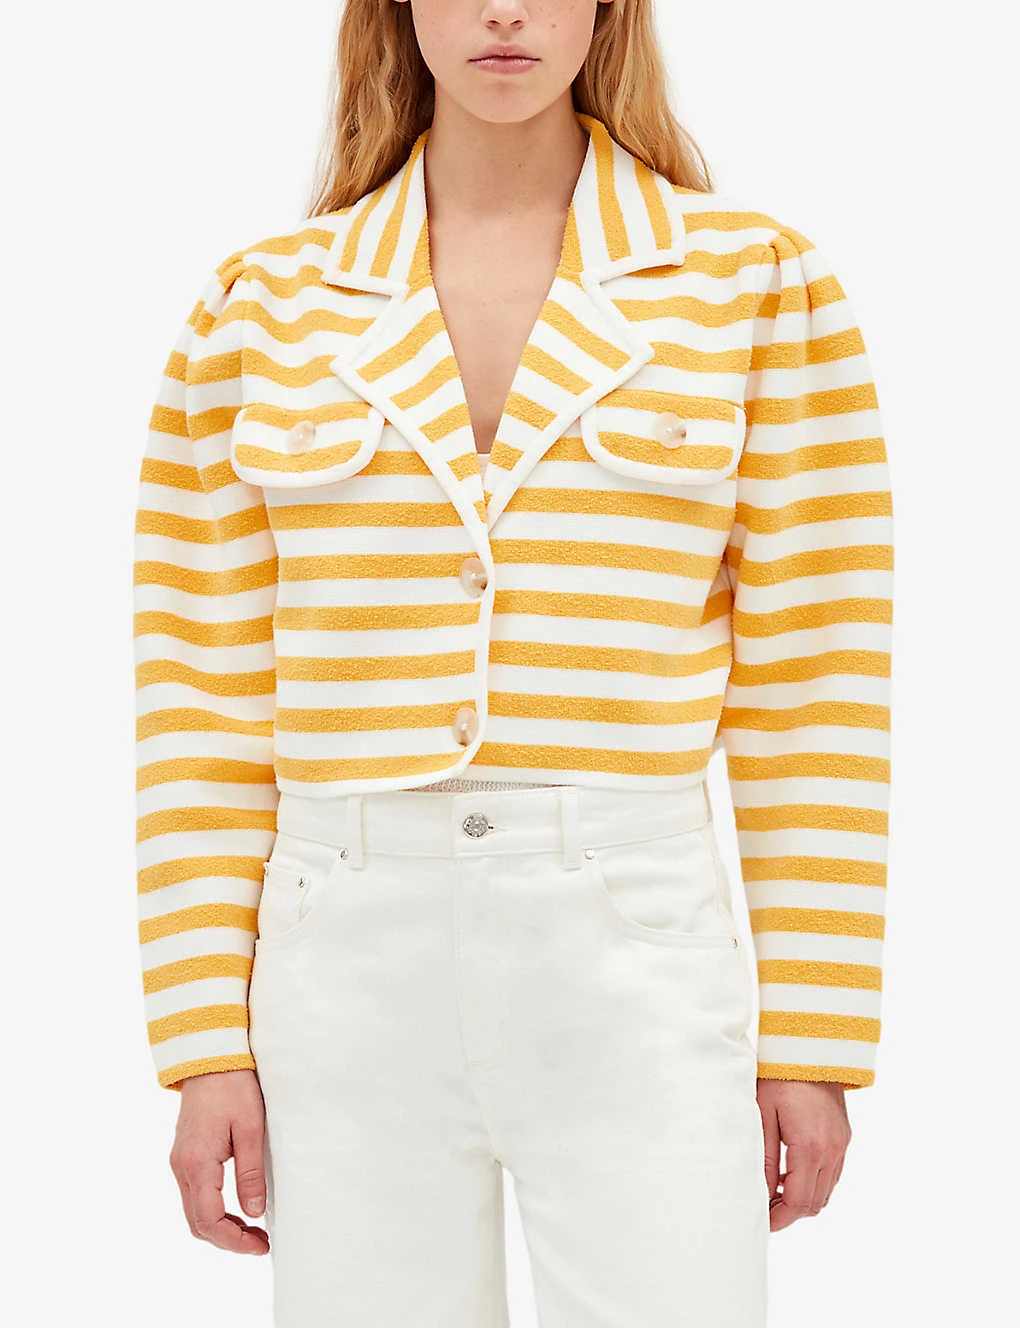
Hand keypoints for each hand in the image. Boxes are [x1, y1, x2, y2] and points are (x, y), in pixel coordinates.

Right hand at [169, 1068, 270, 1253]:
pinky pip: (194, 1195)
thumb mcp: (250, 1129)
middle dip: (227, 1240)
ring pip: (194, 1211)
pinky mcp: (185, 1155)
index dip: (234, 1241)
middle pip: (198, 1223)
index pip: (209, 1221)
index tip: (260, 1245)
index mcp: (197, 1163)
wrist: (210, 1057)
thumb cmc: (232, 1087)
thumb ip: (250, 1173)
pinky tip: (236, 1208)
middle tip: (259, 1243)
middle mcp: (182, 1167)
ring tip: (252, 1230)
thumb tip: (253, 1213)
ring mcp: (180, 1161)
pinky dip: (213, 1210)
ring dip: (220, 1227)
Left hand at [756, 1079, 851, 1231]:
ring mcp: (841, 1144)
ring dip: (803, 1199)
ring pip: (826, 1192)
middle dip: (790, 1213)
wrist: (811, 1047)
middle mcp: (832, 1150)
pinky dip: (815, 1183)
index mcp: (810, 1147)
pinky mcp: (844, 1137)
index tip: (762, 1221)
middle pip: (814, 1203)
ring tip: (775, 1192)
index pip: (797, 1201)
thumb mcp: (763, 1114)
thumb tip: (760, 1192)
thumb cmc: (780, 1076)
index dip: (779, 1218)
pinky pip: (833, 1174)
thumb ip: (763, 1157)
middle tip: (765, 1209)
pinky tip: (792, 1173)